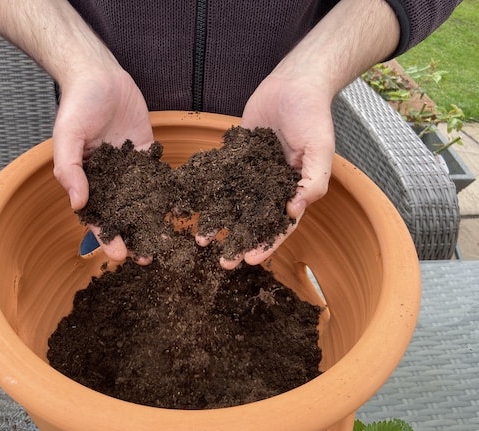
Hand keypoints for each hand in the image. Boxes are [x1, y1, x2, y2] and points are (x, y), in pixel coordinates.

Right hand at [53, 67, 153, 262]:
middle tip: (148, 258)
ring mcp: (131, 169)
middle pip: (123, 215)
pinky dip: (169, 193)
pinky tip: (181, 210)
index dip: (107, 237)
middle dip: (134, 236)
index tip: (119, 255)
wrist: (99, 76)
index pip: (98, 216)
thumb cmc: (77, 106)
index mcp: (88, 181)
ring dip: (153, 222)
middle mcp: (110, 180)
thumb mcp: (67, 137)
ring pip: (144, 201)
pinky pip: (160, 176)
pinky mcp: (149, 154)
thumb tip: (79, 204)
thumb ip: (71, 170)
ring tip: (167, 243)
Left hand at [216, 74, 334, 269]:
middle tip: (223, 261)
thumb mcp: (320, 150)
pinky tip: (194, 205)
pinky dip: (209, 192)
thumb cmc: (312, 117)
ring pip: (233, 203)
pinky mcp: (236, 156)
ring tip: (202, 239)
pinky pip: (221, 177)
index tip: (250, 259)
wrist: (293, 84)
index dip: (267, 243)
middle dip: (239, 241)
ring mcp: (252, 172)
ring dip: (220, 222)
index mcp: (294, 189)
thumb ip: (312, 181)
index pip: (280, 225)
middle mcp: (271, 186)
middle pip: (253, 220)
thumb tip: (294, 211)